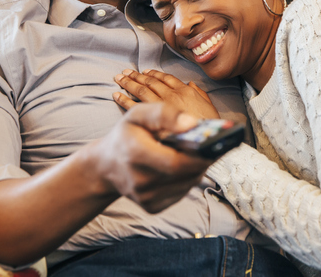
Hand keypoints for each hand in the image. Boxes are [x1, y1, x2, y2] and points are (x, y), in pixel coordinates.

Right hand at [92, 102, 212, 212]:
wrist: (107, 165)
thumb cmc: (126, 135)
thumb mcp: (138, 114)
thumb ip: (164, 114)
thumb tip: (193, 124)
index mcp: (135, 155)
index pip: (176, 162)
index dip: (199, 154)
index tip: (214, 142)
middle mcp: (140, 182)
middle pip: (186, 174)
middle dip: (202, 159)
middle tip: (213, 144)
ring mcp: (146, 198)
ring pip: (187, 183)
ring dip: (196, 168)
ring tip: (198, 152)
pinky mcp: (153, 207)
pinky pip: (180, 192)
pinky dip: (187, 178)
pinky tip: (183, 166)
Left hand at [113, 68, 219, 119]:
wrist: (204, 139)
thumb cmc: (208, 124)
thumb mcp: (209, 106)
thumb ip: (200, 93)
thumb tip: (191, 84)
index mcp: (184, 90)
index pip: (165, 78)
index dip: (154, 74)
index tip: (145, 71)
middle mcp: (171, 94)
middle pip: (150, 82)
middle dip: (137, 76)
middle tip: (125, 72)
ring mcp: (160, 105)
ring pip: (141, 90)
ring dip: (129, 82)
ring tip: (119, 78)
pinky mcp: (152, 118)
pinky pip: (134, 105)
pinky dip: (124, 98)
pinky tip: (117, 95)